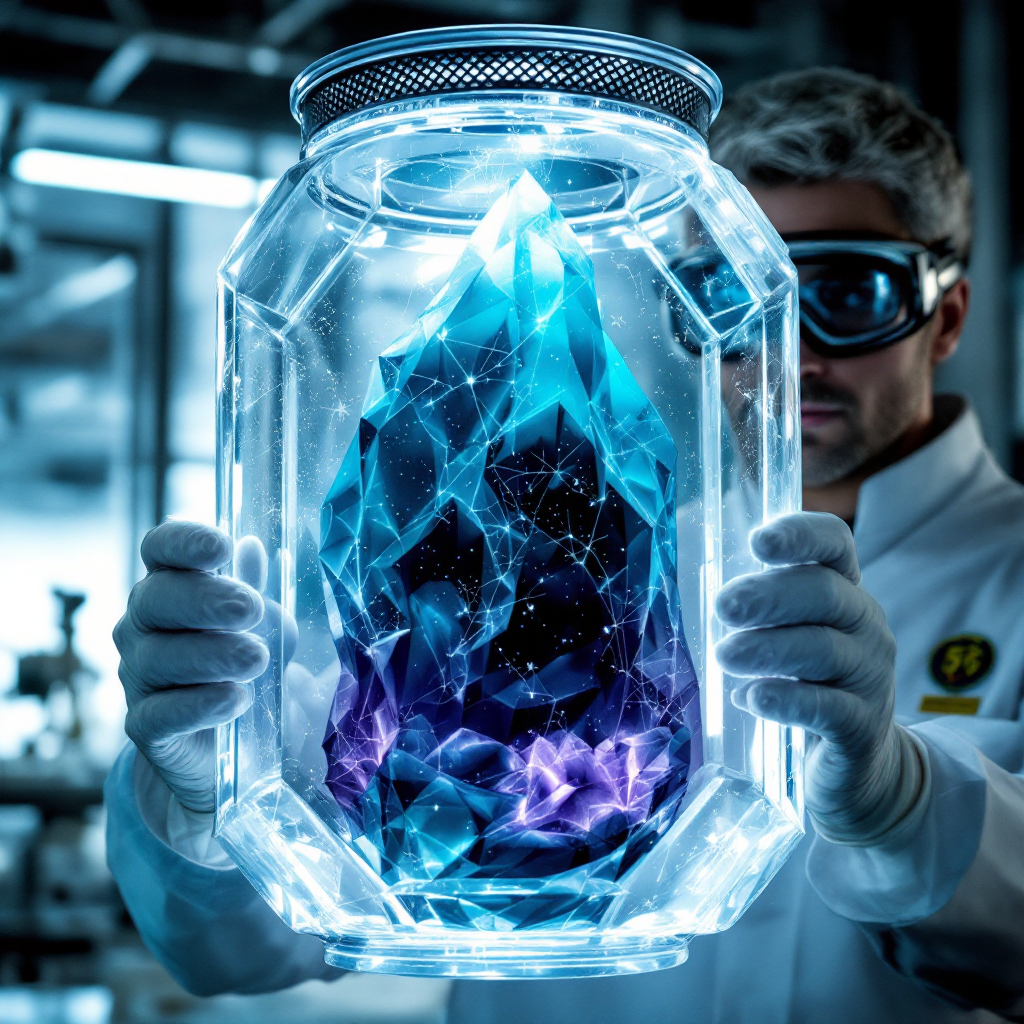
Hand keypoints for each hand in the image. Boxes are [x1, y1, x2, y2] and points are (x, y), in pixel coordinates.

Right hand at [113, 522, 270, 812]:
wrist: (228, 750)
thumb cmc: (246, 670)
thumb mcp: (267, 631)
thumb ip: (262, 597)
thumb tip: (254, 550)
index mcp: (173, 586)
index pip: (160, 549)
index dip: (183, 542)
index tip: (222, 546)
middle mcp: (144, 626)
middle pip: (155, 598)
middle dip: (205, 599)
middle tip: (252, 609)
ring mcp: (138, 676)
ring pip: (157, 657)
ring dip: (212, 654)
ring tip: (256, 660)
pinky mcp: (144, 728)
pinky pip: (157, 714)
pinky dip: (198, 705)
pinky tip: (234, 701)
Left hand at [715, 512, 922, 845]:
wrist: (859, 766)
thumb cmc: (811, 683)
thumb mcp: (790, 636)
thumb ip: (757, 610)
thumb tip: (696, 592)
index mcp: (843, 592)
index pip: (834, 545)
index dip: (800, 535)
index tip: (759, 541)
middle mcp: (865, 625)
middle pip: (824, 593)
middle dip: (769, 595)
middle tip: (724, 607)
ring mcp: (870, 675)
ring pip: (824, 649)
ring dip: (768, 648)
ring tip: (725, 656)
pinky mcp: (863, 727)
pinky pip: (827, 708)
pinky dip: (786, 700)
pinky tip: (752, 698)